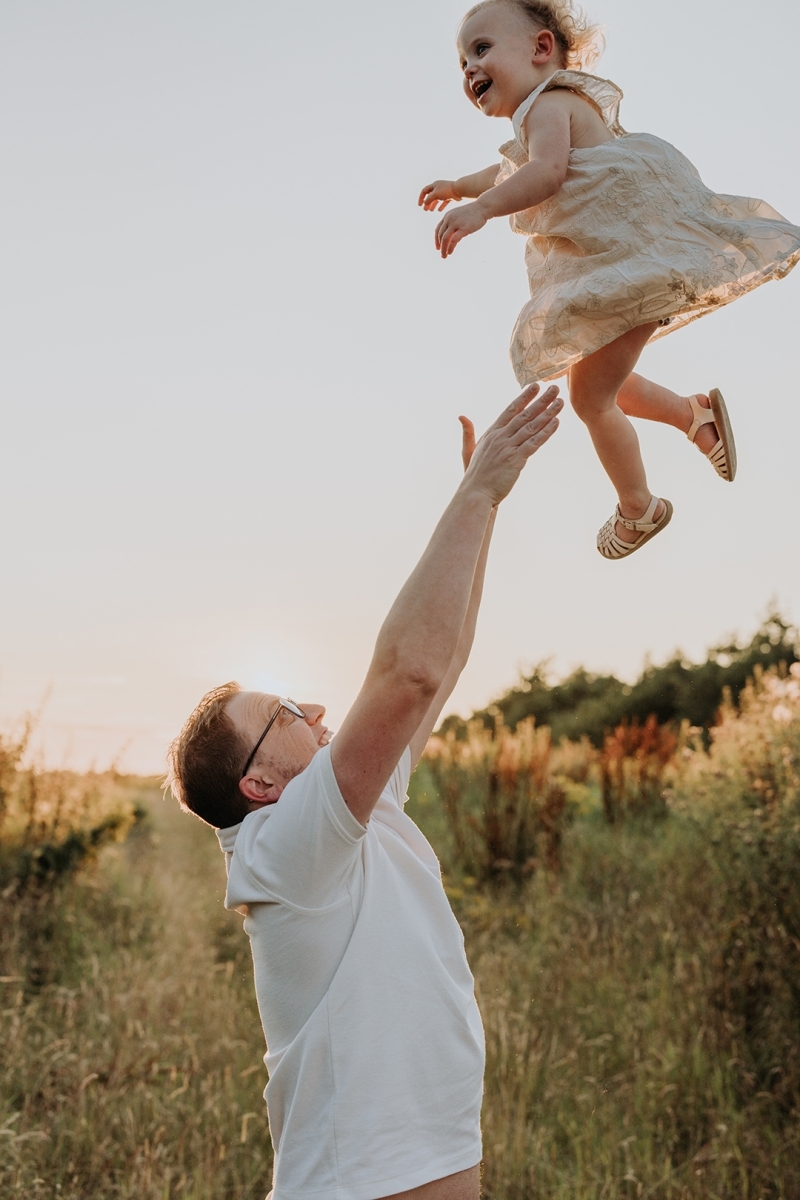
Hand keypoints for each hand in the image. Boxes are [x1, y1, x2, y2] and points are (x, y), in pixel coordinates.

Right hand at [418, 180, 461, 211]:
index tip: (420, 205)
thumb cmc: (446, 191)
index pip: (424, 191)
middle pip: (430, 196)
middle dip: (427, 203)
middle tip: (425, 210)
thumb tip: (425, 204)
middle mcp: (439, 188)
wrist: (459, 190)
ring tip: (431, 211)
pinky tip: (439, 210)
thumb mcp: (435, 194)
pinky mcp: (450, 196)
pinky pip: (444, 202)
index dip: (421, 198)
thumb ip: (428, 199)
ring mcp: (444, 192)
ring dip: (433, 205)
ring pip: (437, 199)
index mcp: (434, 185)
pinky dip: (441, 206)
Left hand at [435, 201, 486, 257]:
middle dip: (440, 246)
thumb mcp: (459, 217)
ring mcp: (456, 223)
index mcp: (447, 216)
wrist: (482, 207)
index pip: (438, 229)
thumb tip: (451, 238)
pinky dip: (450, 247)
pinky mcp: (463, 228)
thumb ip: (453, 225)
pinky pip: (454, 240)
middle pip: (440, 235)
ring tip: (444, 256)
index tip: (438, 247)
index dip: (436, 240)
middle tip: (442, 254)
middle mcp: (449, 219)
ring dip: (443, 249)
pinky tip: (450, 252)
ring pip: (445, 238)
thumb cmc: (472, 213)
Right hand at [462, 384, 561, 506]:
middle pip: (524, 414)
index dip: (524, 397)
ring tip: (560, 402)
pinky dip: (546, 432)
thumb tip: (462, 416)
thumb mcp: (468, 451)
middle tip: (554, 388)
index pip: (510, 410)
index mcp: (491, 433)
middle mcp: (500, 437)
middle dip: (541, 400)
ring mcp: (508, 447)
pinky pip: (534, 443)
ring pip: (531, 426)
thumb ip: (468, 433)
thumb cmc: (474, 476)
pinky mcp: (515, 459)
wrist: (475, 494)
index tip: (535, 386)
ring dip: (548, 413)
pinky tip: (556, 422)